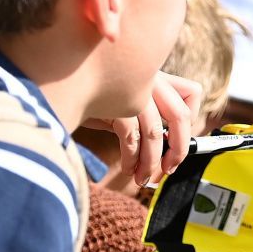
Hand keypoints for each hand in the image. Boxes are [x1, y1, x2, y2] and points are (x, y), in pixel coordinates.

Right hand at [88, 71, 203, 186]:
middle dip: (179, 149)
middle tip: (169, 168)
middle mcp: (149, 76)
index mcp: (155, 73)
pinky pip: (132, 138)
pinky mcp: (116, 103)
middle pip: (180, 116)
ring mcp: (133, 88)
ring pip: (155, 132)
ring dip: (150, 163)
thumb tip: (163, 148)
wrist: (59, 80)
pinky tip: (127, 167)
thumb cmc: (90, 91)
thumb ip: (144, 115)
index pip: (193, 92)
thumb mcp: (123, 100)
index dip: (191, 121)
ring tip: (144, 178)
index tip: (180, 140)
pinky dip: (131, 159)